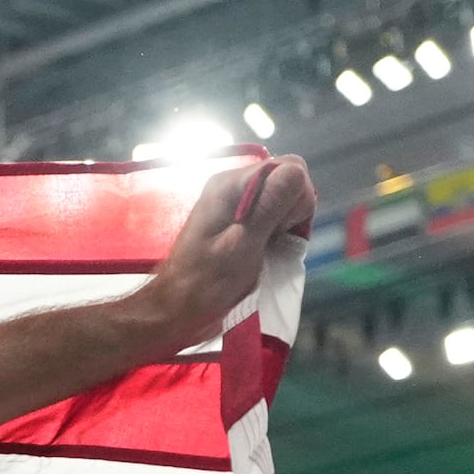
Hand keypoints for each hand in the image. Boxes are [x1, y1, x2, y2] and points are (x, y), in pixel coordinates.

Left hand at [135, 154, 318, 345]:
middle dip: (293, 210)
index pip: (290, 167)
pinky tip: (265, 249)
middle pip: (290, 180)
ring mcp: (237, 199)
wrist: (177, 306)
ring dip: (286, 222)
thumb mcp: (241, 246)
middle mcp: (235, 184)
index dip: (296, 198)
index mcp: (231, 184)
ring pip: (285, 197)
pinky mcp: (241, 216)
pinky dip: (278, 230)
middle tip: (271, 241)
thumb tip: (295, 171)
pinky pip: (275, 212)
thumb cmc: (205, 283)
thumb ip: (268, 208)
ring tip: (266, 248)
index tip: (279, 229)